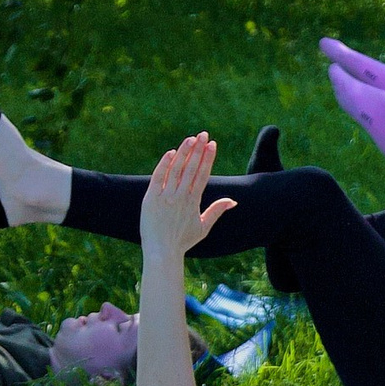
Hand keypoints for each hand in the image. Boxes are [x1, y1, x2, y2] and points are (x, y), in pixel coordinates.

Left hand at [138, 134, 234, 261]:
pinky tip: (171, 152)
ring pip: (177, 170)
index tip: (213, 144)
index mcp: (194, 201)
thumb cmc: (183, 240)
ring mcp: (166, 196)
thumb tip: (233, 201)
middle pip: (192, 168)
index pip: (203, 175)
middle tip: (204, 134)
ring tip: (191, 138)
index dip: (208, 158)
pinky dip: (165, 165)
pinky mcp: (151, 198)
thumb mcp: (203, 227)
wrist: (162, 251)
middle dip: (199, 150)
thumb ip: (216, 210)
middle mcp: (181, 196)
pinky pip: (159, 177)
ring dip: (184, 153)